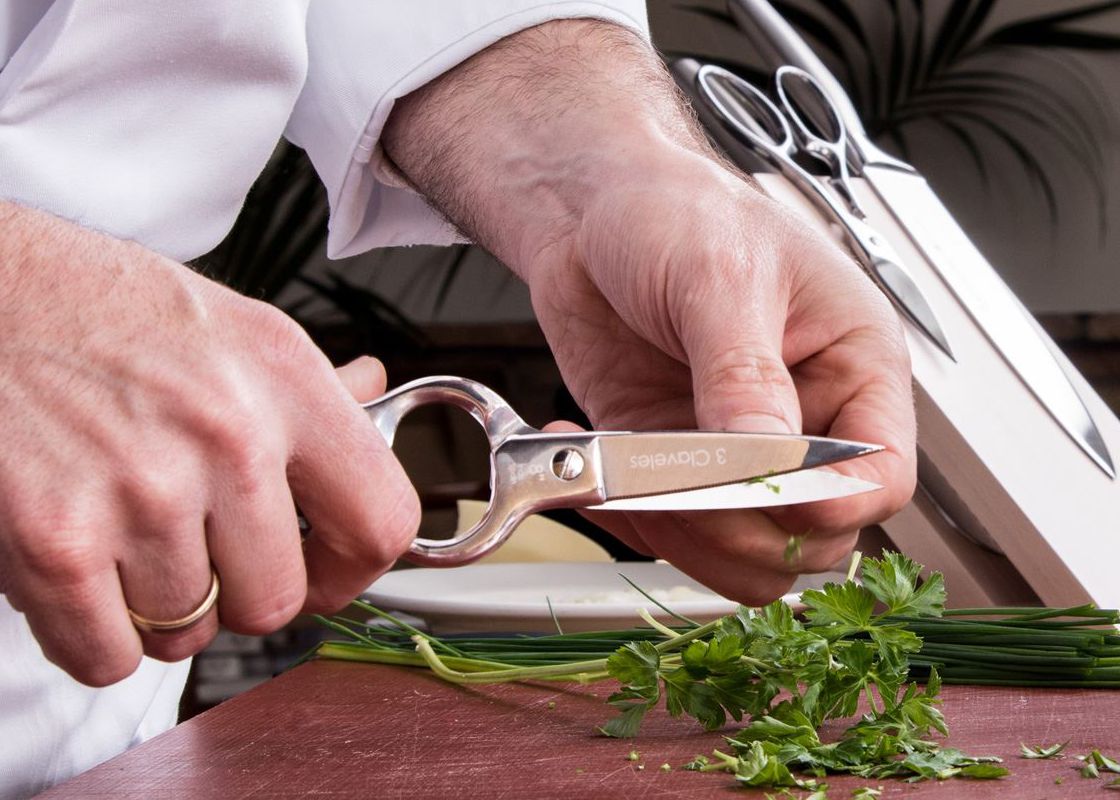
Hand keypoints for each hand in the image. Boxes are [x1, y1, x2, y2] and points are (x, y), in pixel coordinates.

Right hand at [0, 202, 418, 685]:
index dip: (354, 567)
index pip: (381, 521)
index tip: (327, 569)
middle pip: (276, 601)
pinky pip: (108, 657)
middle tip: (198, 546)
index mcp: (284, 379)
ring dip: (157, 604)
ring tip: (124, 532)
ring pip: (186, 632)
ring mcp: (144, 493)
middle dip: (237, 591)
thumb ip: (309, 384)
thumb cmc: (100, 307)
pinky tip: (84, 567)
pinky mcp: (58, 542)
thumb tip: (372, 393)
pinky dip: (94, 632)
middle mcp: (227, 436)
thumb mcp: (230, 325)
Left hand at [383, 19, 914, 601]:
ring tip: (629, 483)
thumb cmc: (679, 211)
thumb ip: (743, 374)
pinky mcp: (670, 462)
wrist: (591, 210)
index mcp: (852, 364)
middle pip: (811, 534)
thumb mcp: (719, 275)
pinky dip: (631, 526)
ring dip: (684, 539)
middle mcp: (803, 419)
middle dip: (746, 527)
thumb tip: (764, 457)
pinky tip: (595, 479)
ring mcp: (733, 450)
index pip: (882, 473)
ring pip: (742, 552)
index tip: (776, 496)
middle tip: (681, 484)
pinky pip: (670, 533)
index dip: (836, 502)